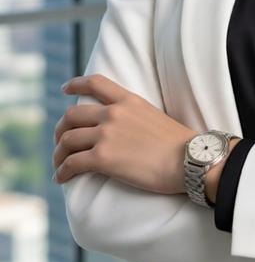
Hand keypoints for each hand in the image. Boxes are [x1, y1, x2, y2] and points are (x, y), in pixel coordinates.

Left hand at [52, 73, 198, 194]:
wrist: (189, 160)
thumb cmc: (180, 145)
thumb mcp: (155, 116)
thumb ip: (134, 116)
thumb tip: (125, 129)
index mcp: (128, 100)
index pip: (95, 83)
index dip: (75, 85)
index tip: (65, 90)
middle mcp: (113, 113)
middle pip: (71, 115)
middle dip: (60, 130)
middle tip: (61, 143)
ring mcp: (106, 134)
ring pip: (67, 140)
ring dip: (58, 154)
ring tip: (60, 166)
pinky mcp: (103, 158)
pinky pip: (72, 163)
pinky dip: (62, 172)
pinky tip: (62, 179)